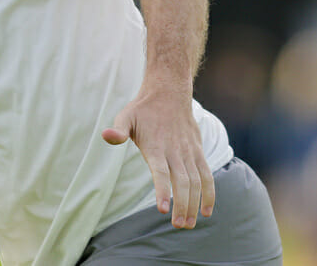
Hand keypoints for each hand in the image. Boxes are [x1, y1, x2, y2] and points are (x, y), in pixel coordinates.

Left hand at [102, 89, 214, 228]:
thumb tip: (106, 136)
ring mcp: (188, 152)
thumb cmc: (143, 109)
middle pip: (182, 182)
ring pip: (196, 182)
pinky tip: (206, 211)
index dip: (163, 191)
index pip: (161, 172)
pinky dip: (209, 193)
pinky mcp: (197, 151)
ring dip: (194, 204)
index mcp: (156, 146)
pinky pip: (207, 174)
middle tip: (178, 225)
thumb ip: (118, 130)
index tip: (162, 210)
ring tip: (188, 224)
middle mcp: (175, 151)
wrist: (169, 92)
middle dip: (182, 205)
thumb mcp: (125, 116)